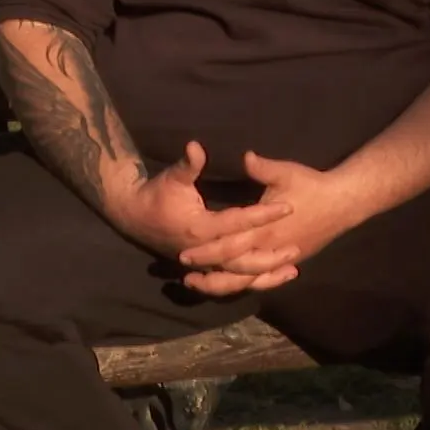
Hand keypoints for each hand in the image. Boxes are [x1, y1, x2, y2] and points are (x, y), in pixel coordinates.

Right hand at [105, 142, 298, 291]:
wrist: (133, 217)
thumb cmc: (156, 195)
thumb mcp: (172, 177)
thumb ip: (188, 165)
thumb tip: (197, 146)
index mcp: (200, 227)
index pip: (238, 222)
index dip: (263, 214)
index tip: (286, 206)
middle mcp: (204, 251)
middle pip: (242, 258)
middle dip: (270, 254)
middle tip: (296, 246)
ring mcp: (203, 264)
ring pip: (239, 277)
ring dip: (266, 275)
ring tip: (292, 270)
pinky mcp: (204, 269)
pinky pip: (231, 282)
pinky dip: (252, 283)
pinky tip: (272, 279)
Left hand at [175, 151, 363, 296]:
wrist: (344, 202)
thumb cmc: (312, 185)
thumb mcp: (285, 172)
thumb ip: (261, 167)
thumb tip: (244, 156)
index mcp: (265, 229)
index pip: (230, 244)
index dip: (207, 251)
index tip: (184, 254)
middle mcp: (271, 248)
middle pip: (235, 268)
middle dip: (210, 272)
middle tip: (186, 275)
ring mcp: (282, 257)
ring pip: (249, 280)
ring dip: (225, 284)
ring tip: (201, 284)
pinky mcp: (291, 260)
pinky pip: (265, 278)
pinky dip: (248, 284)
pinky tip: (234, 284)